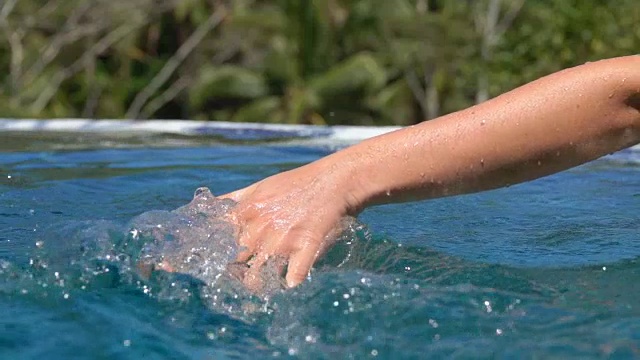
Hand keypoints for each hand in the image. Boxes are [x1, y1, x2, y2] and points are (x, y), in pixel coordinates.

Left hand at [220, 158, 359, 288]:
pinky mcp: (306, 247)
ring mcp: (283, 239)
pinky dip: (290, 284)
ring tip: (260, 287)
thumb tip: (209, 206)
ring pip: (258, 275)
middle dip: (235, 272)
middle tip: (238, 279)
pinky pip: (294, 276)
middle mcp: (261, 227)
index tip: (215, 262)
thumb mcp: (259, 186)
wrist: (333, 181)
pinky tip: (288, 285)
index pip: (220, 241)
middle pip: (237, 261)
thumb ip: (234, 199)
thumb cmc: (296, 184)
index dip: (216, 254)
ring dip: (257, 284)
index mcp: (247, 212)